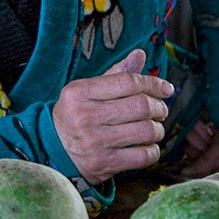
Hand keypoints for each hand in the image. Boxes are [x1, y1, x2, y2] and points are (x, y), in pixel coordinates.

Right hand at [53, 49, 173, 184]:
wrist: (53, 153)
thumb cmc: (75, 117)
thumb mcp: (85, 92)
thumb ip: (114, 75)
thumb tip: (141, 54)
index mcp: (79, 93)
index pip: (128, 82)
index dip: (153, 83)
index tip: (166, 89)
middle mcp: (85, 116)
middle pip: (141, 106)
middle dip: (159, 107)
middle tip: (161, 110)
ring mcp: (94, 142)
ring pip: (146, 131)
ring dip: (158, 130)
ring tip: (154, 129)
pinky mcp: (103, 164)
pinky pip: (143, 156)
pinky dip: (153, 151)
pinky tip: (147, 146)